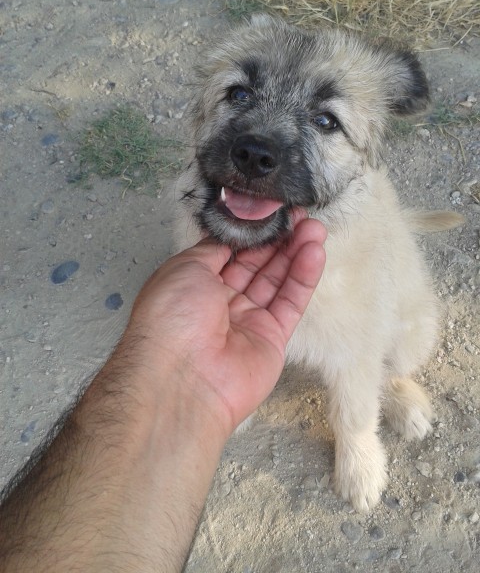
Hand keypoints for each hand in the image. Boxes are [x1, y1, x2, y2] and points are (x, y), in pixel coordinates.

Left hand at [126, 212, 325, 435]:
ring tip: (314, 227)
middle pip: (257, 264)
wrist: (181, 378)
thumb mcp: (185, 268)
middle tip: (300, 215)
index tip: (272, 212)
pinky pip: (290, 302)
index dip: (252, 233)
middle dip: (278, 239)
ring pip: (277, 281)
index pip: (231, 253)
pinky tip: (315, 252)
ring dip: (296, 253)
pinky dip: (303, 277)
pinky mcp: (272, 338)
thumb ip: (214, 249)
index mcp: (195, 284)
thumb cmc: (172, 316)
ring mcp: (248, 321)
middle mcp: (221, 302)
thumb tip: (230, 236)